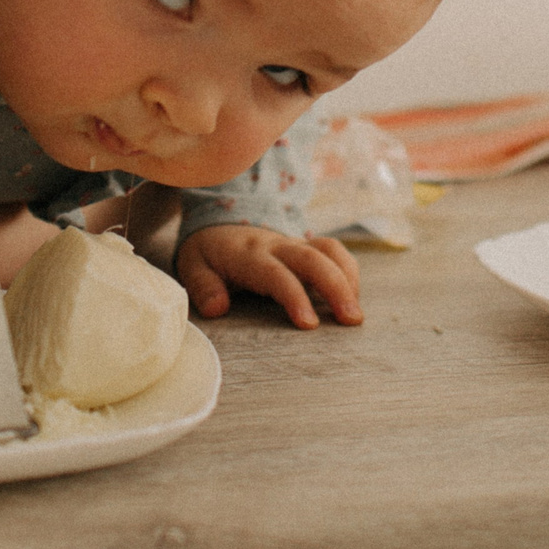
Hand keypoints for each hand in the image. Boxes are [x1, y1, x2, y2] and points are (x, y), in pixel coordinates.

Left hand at [176, 224, 362, 328]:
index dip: (295, 297)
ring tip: (355, 313)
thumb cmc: (208, 253)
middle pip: (313, 259)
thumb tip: (217, 308)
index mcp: (248, 255)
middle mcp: (276, 246)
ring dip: (348, 279)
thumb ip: (202, 287)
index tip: (310, 325)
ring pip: (329, 251)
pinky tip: (351, 297)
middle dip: (336, 287)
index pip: (276, 274)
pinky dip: (348, 271)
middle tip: (352, 320)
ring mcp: (294, 244)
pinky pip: (334, 251)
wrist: (218, 223)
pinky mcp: (307, 246)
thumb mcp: (193, 266)